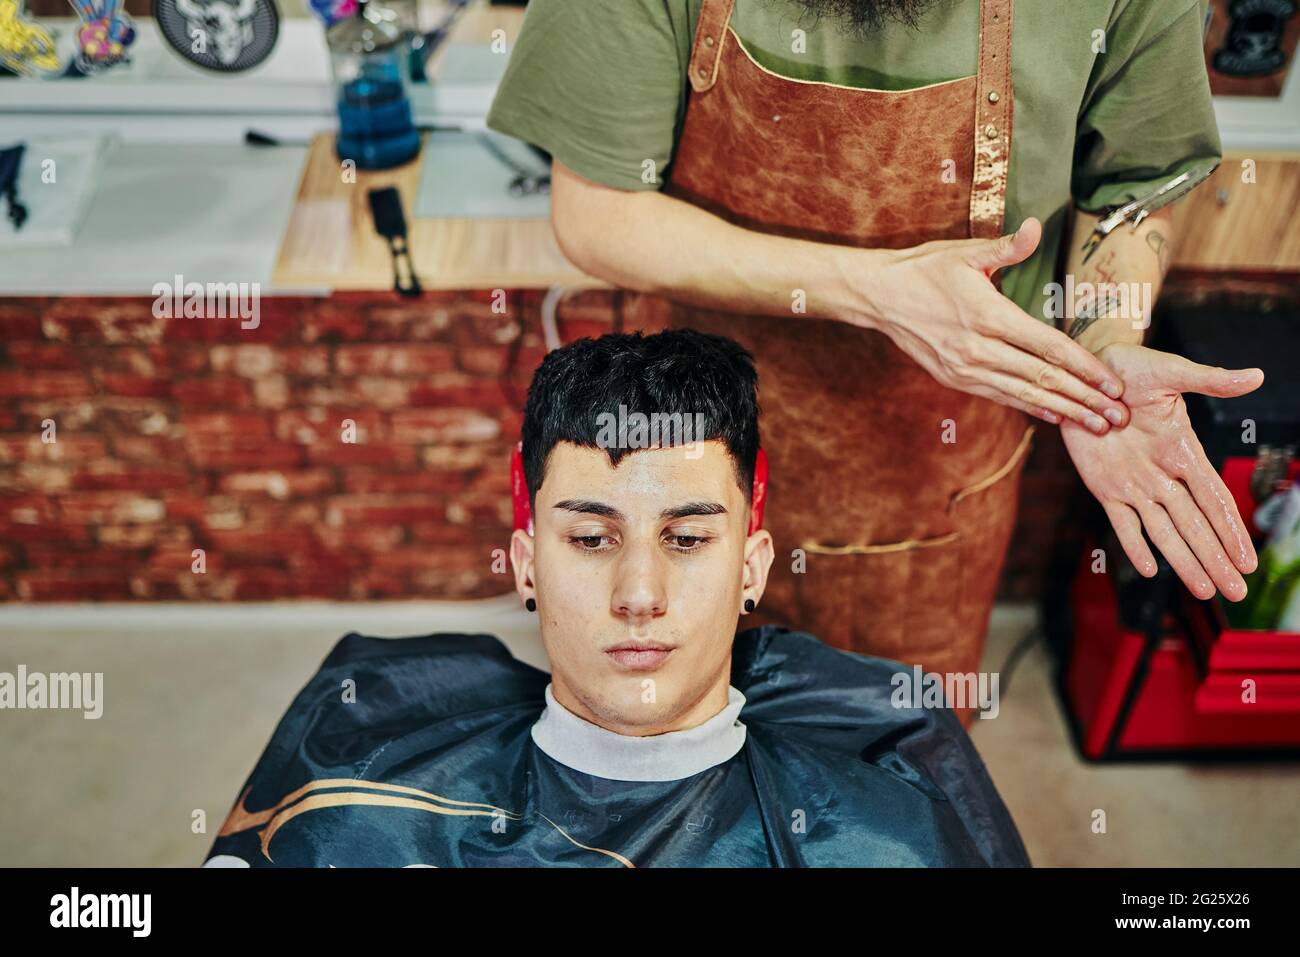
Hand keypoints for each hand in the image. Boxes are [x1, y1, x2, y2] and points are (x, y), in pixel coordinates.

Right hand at [852, 218, 1129, 433]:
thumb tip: (1036, 226)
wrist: (879, 297)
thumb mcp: (965, 253)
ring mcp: (965, 368)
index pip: (1047, 347)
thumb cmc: (924, 269)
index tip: (1112, 382)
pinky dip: (1031, 408)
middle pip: (1042, 378)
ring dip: (1064, 410)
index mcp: (988, 316)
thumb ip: (1006, 247)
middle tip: (1116, 415)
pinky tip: (1056, 415)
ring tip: (1096, 424)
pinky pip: (1001, 396)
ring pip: (1024, 394)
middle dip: (1084, 398)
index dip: (1084, 367)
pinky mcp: (955, 378)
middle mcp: (978, 349)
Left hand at [1061, 342, 1261, 599]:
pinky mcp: (1103, 486)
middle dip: (1215, 559)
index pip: (1213, 499)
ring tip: (1206, 592)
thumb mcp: (1171, 371)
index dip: (1229, 530)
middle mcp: (1163, 474)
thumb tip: (1255, 376)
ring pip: (1163, 532)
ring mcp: (1134, 484)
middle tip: (1235, 592)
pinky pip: (1122, 522)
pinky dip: (1135, 544)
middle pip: (1194, 526)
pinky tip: (1150, 570)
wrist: (1086, 371)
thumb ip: (1210, 380)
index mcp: (1184, 451)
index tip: (1247, 561)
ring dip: (1184, 561)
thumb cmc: (1132, 368)